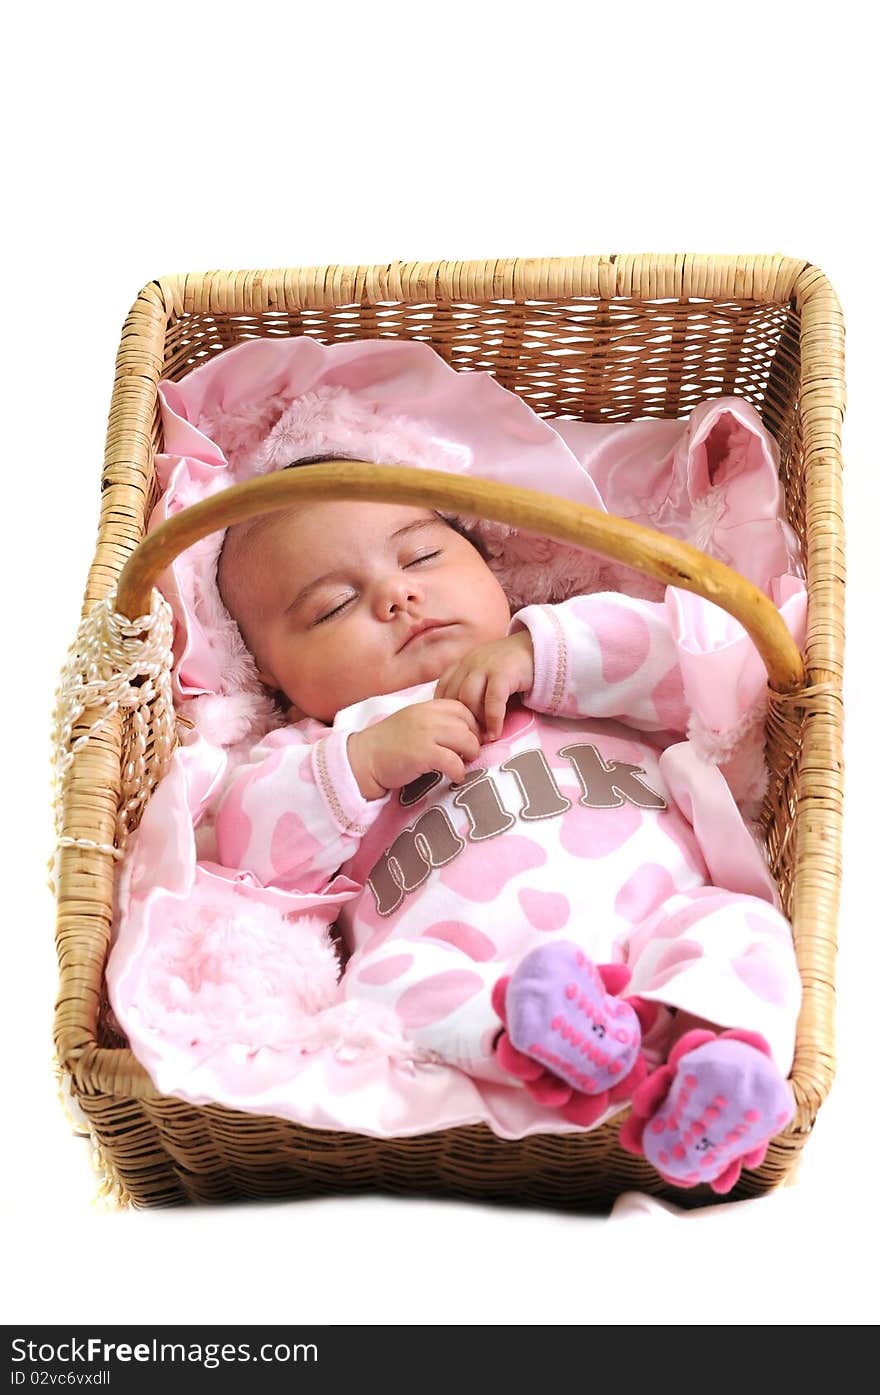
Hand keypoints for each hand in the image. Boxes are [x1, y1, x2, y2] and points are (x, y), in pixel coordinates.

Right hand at [347, 700, 481, 799]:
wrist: (363, 759)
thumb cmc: (388, 744)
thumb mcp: (413, 723)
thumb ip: (435, 722)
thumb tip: (464, 733)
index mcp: (426, 707)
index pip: (462, 709)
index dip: (472, 725)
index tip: (469, 740)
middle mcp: (428, 716)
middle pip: (468, 725)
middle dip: (473, 742)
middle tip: (468, 756)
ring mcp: (426, 734)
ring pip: (466, 741)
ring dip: (470, 756)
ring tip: (463, 765)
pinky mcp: (423, 754)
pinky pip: (454, 762)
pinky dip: (459, 772)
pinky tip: (455, 777)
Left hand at [434, 630, 534, 740]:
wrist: (538, 648)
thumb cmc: (511, 667)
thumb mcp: (486, 674)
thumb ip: (474, 690)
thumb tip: (461, 720)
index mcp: (463, 664)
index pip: (442, 688)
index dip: (444, 711)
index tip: (451, 729)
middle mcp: (470, 663)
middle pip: (453, 696)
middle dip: (459, 721)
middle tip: (467, 740)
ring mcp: (486, 666)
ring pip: (468, 698)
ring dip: (474, 722)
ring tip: (481, 739)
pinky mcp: (503, 672)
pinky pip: (492, 701)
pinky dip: (493, 720)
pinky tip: (495, 734)